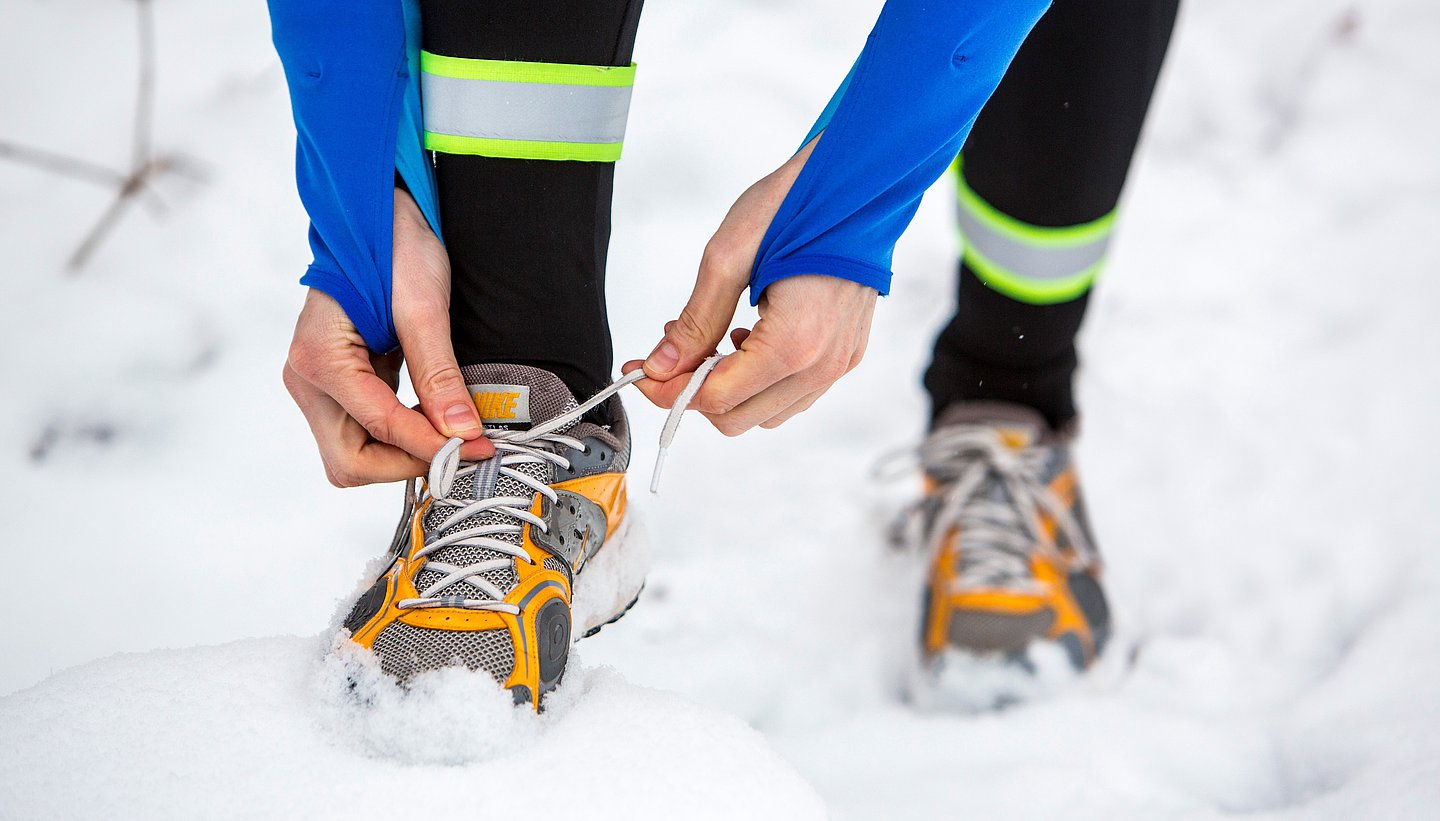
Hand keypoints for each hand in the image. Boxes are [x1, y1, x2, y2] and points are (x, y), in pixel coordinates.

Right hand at [282, 188, 493, 486]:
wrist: (377, 216)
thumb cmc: (393, 248)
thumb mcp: (423, 308)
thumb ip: (439, 374)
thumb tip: (462, 430)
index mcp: (319, 359)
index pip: (378, 427)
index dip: (430, 446)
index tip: (476, 449)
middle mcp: (307, 380)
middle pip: (351, 461)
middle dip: (407, 463)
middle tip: (463, 451)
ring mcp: (318, 386)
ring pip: (355, 455)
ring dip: (403, 455)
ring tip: (454, 435)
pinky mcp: (338, 386)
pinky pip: (364, 433)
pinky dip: (400, 437)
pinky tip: (434, 419)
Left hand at [623, 142, 877, 434]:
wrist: (859, 182)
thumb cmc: (798, 206)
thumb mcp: (728, 257)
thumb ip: (695, 322)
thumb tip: (660, 365)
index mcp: (794, 344)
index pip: (716, 399)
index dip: (670, 390)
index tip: (642, 372)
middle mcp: (822, 365)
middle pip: (739, 418)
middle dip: (697, 391)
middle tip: (673, 353)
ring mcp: (839, 363)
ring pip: (766, 412)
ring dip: (730, 387)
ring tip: (713, 340)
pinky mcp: (847, 354)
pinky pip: (795, 393)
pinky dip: (762, 380)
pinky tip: (749, 338)